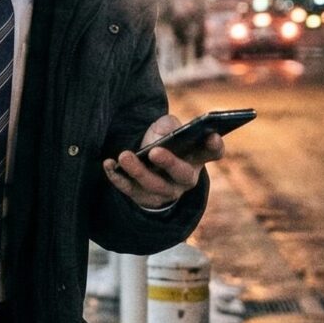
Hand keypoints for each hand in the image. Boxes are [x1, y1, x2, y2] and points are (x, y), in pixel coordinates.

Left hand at [102, 114, 223, 209]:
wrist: (146, 166)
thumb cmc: (162, 142)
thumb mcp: (167, 129)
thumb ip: (169, 125)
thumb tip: (165, 133)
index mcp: (196, 158)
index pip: (212, 153)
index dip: (214, 146)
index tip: (212, 135)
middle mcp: (184, 178)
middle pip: (182, 174)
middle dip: (169, 163)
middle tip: (155, 152)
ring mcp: (165, 191)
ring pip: (154, 185)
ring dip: (138, 171)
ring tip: (124, 156)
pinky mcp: (142, 197)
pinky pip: (129, 189)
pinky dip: (118, 177)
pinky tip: (109, 164)